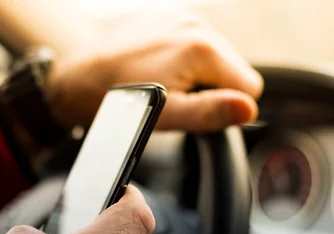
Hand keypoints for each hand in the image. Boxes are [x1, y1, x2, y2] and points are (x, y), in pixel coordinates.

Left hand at [47, 14, 261, 132]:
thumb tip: (247, 110)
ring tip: (168, 84)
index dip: (226, 105)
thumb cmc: (124, 100)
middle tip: (179, 98)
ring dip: (200, 75)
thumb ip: (211, 112)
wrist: (84, 78)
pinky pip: (197, 44)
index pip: (250, 87)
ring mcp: (183, 18)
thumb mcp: (169, 115)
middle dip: (214, 88)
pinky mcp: (170, 17)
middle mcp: (197, 26)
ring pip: (218, 57)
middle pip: (235, 69)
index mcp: (202, 49)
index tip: (196, 108)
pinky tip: (162, 70)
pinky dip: (186, 60)